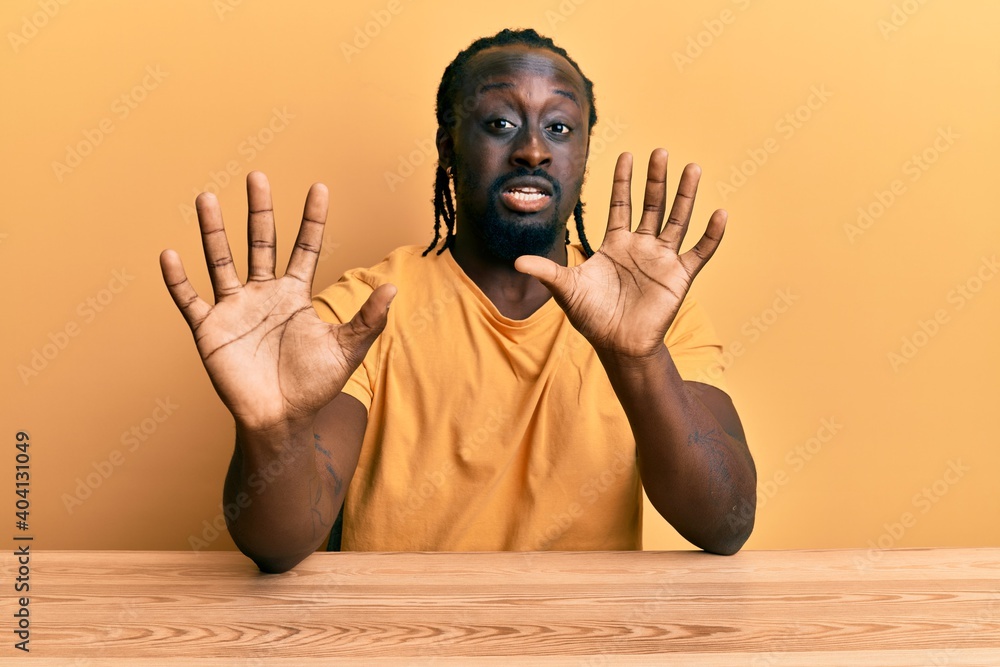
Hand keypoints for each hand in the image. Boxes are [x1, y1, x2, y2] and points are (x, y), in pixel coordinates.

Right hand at [159, 172, 394, 432]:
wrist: (281, 419)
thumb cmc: (314, 386)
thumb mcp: (347, 350)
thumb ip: (368, 320)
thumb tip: (394, 288)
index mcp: (295, 295)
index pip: (305, 248)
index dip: (313, 220)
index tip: (319, 187)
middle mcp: (264, 294)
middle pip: (261, 243)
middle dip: (259, 210)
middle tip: (256, 176)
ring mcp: (235, 309)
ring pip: (222, 261)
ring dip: (213, 231)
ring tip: (205, 198)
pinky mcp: (210, 329)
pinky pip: (190, 300)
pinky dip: (178, 280)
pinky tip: (170, 254)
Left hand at [515, 149, 724, 359]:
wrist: (617, 346)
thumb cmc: (592, 317)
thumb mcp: (566, 290)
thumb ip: (546, 271)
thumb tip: (516, 261)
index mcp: (616, 244)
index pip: (621, 204)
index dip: (623, 180)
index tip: (627, 154)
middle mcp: (641, 246)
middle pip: (651, 204)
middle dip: (656, 179)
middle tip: (661, 151)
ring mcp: (662, 259)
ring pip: (677, 220)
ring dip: (685, 195)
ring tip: (693, 168)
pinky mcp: (679, 276)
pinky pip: (699, 251)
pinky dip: (711, 234)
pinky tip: (719, 213)